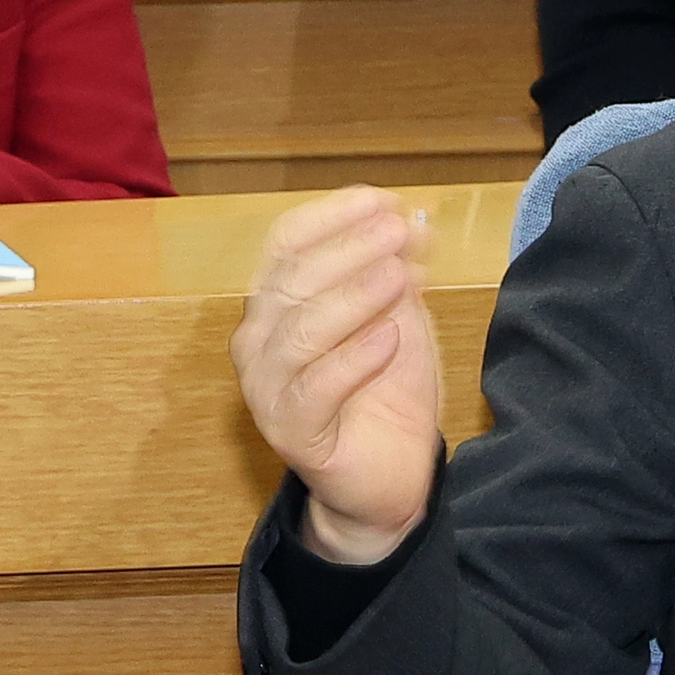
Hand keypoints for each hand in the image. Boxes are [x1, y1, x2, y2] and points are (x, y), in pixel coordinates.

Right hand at [232, 187, 440, 563]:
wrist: (391, 474)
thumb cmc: (385, 390)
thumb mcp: (398, 317)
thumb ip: (399, 271)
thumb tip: (416, 217)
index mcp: (275, 303)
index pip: (286, 243)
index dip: (333, 217)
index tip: (385, 201)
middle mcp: (257, 341)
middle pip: (293, 280)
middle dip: (350, 250)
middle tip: (400, 233)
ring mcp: (267, 389)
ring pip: (300, 331)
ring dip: (353, 297)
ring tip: (400, 277)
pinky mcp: (290, 433)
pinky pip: (315, 389)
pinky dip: (353, 360)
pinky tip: (389, 339)